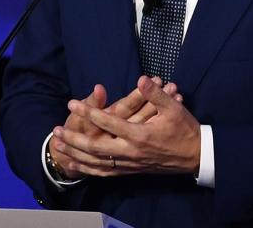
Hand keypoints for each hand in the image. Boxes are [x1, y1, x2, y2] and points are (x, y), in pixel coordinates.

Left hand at [52, 75, 200, 176]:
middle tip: (56, 131)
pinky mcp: (131, 170)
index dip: (89, 112)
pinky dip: (89, 169)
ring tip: (59, 147)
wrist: (196, 157)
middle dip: (74, 139)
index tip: (72, 102)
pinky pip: (106, 172)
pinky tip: (78, 164)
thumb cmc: (184, 130)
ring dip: (76, 155)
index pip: (108, 122)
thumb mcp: (173, 108)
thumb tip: (141, 79)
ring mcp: (130, 164)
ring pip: (97, 163)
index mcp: (139, 135)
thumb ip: (155, 94)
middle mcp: (131, 152)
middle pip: (95, 148)